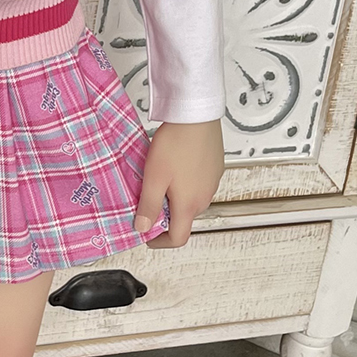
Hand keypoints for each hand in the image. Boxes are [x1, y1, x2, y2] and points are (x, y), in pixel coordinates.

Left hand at [132, 119, 224, 247]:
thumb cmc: (176, 144)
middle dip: (165, 215)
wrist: (196, 116)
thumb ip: (148, 205)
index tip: (148, 233)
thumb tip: (142, 227)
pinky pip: (198, 184)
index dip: (160, 241)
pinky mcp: (214, 169)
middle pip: (184, 219)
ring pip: (191, 200)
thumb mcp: (153, 177)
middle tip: (147, 198)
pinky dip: (185, 183)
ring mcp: (212, 183)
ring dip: (174, 197)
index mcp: (189, 204)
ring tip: (159, 178)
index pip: (178, 238)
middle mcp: (204, 197)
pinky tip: (174, 165)